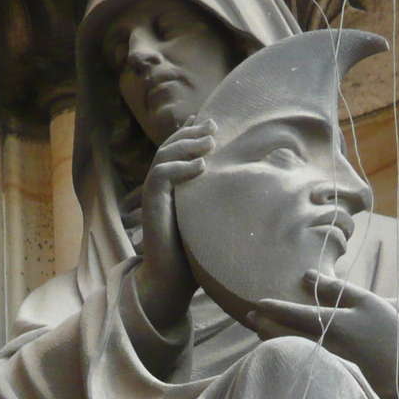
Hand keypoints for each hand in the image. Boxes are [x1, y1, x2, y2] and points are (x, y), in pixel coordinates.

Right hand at [135, 117, 213, 330]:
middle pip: (170, 148)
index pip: (177, 152)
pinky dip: (180, 168)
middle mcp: (161, 188)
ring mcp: (154, 196)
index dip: (189, 133)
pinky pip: (160, 176)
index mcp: (172, 188)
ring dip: (187, 145)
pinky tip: (202, 166)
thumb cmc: (194, 254)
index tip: (206, 119)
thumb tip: (246, 187)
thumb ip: (216, 199)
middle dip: (191, 133)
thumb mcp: (209, 218)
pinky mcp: (152, 206)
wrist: (172, 279)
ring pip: (164, 157)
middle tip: (213, 124)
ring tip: (210, 141)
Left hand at [247, 269, 398, 398]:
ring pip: (289, 348)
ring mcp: (324, 361)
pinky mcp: (326, 372)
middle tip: (248, 316)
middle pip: (284, 335)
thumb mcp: (364, 301)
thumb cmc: (384, 329)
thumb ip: (335, 287)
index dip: (275, 308)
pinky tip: (277, 342)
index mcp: (334, 324)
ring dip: (270, 338)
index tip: (258, 303)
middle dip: (264, 325)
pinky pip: (299, 358)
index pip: (296, 315)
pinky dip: (285, 349)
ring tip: (258, 327)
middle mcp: (324, 345)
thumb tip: (305, 275)